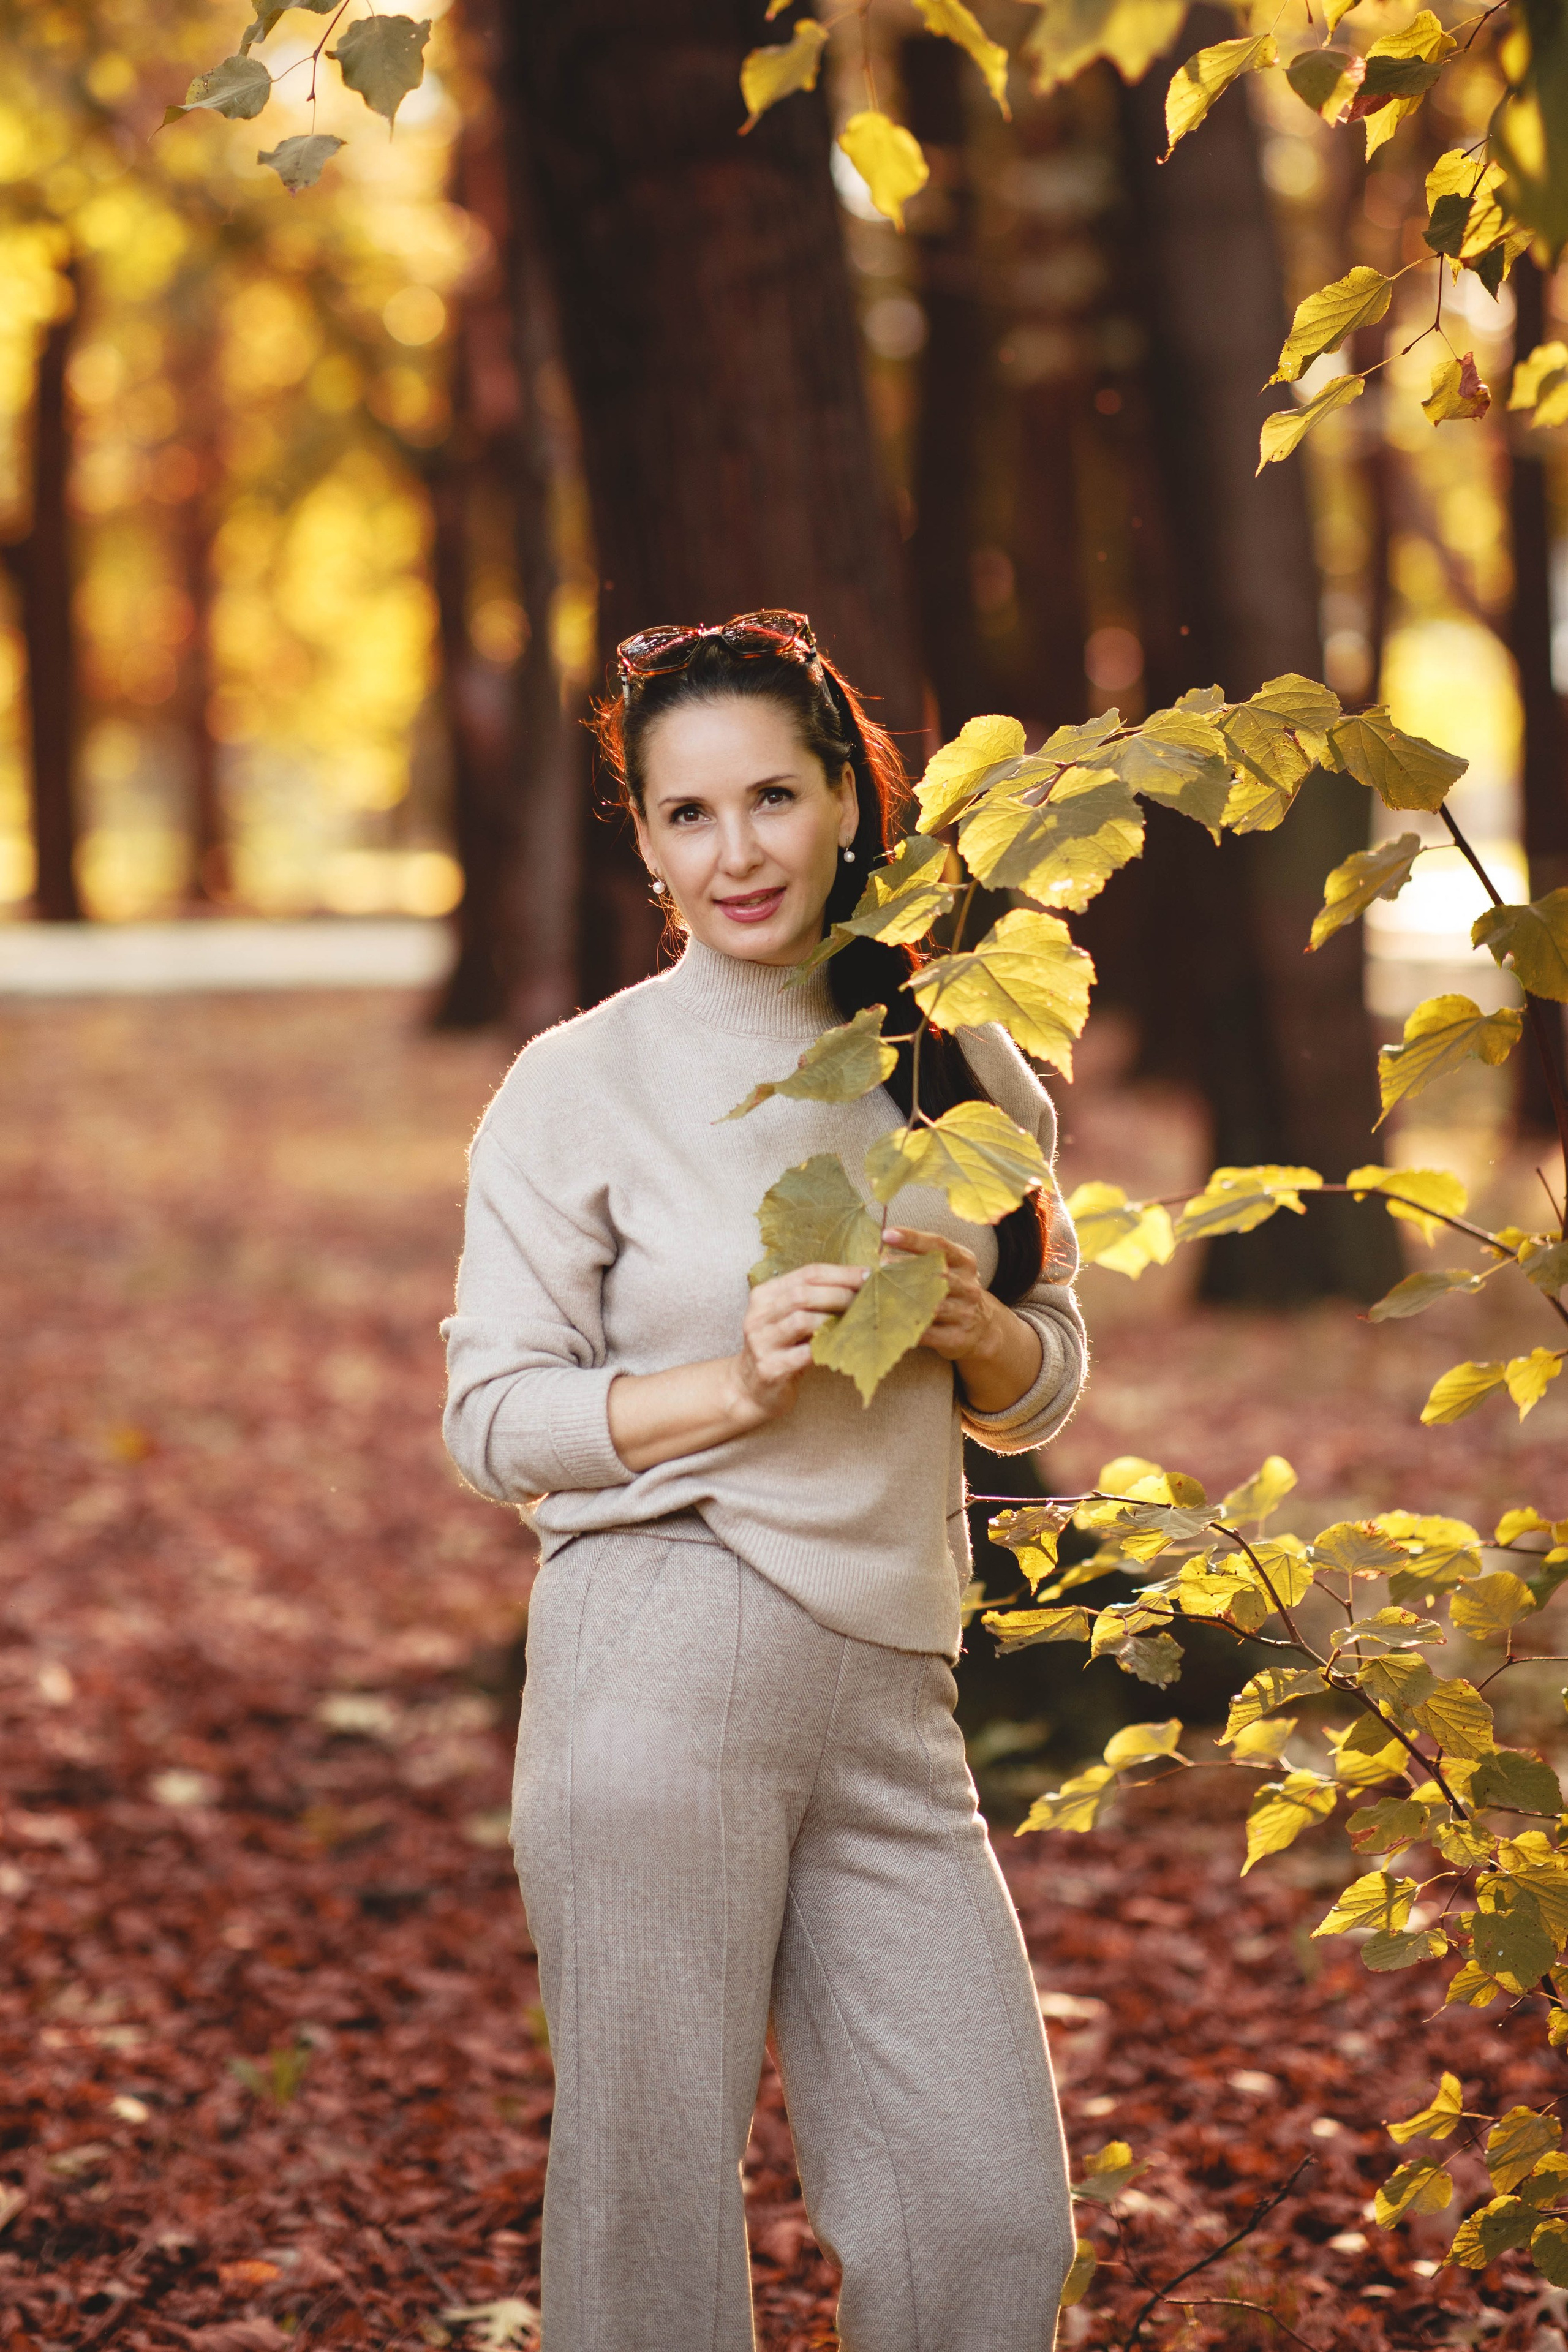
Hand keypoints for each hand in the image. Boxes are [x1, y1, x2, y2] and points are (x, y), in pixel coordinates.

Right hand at [730, 1261, 868, 1423]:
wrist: (749, 1390)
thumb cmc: (780, 1349)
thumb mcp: (788, 1318)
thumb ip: (812, 1300)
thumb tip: (858, 1285)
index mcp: (765, 1295)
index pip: (807, 1273)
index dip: (841, 1273)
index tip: (867, 1276)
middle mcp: (758, 1316)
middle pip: (803, 1294)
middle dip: (839, 1294)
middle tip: (864, 1301)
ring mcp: (761, 1342)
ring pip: (801, 1320)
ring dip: (833, 1320)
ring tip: (854, 1323)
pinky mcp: (769, 1368)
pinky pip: (803, 1354)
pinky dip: (826, 1348)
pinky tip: (841, 1348)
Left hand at [883, 1228, 991, 1360]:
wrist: (982, 1328)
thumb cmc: (952, 1292)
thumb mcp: (947, 1270)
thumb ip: (922, 1260)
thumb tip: (878, 1256)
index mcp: (964, 1262)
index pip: (939, 1245)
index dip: (912, 1238)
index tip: (887, 1234)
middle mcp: (968, 1286)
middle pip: (935, 1273)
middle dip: (903, 1268)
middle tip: (877, 1266)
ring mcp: (965, 1312)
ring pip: (933, 1305)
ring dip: (902, 1299)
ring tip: (877, 1294)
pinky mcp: (957, 1337)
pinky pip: (928, 1333)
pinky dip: (906, 1327)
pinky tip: (886, 1321)